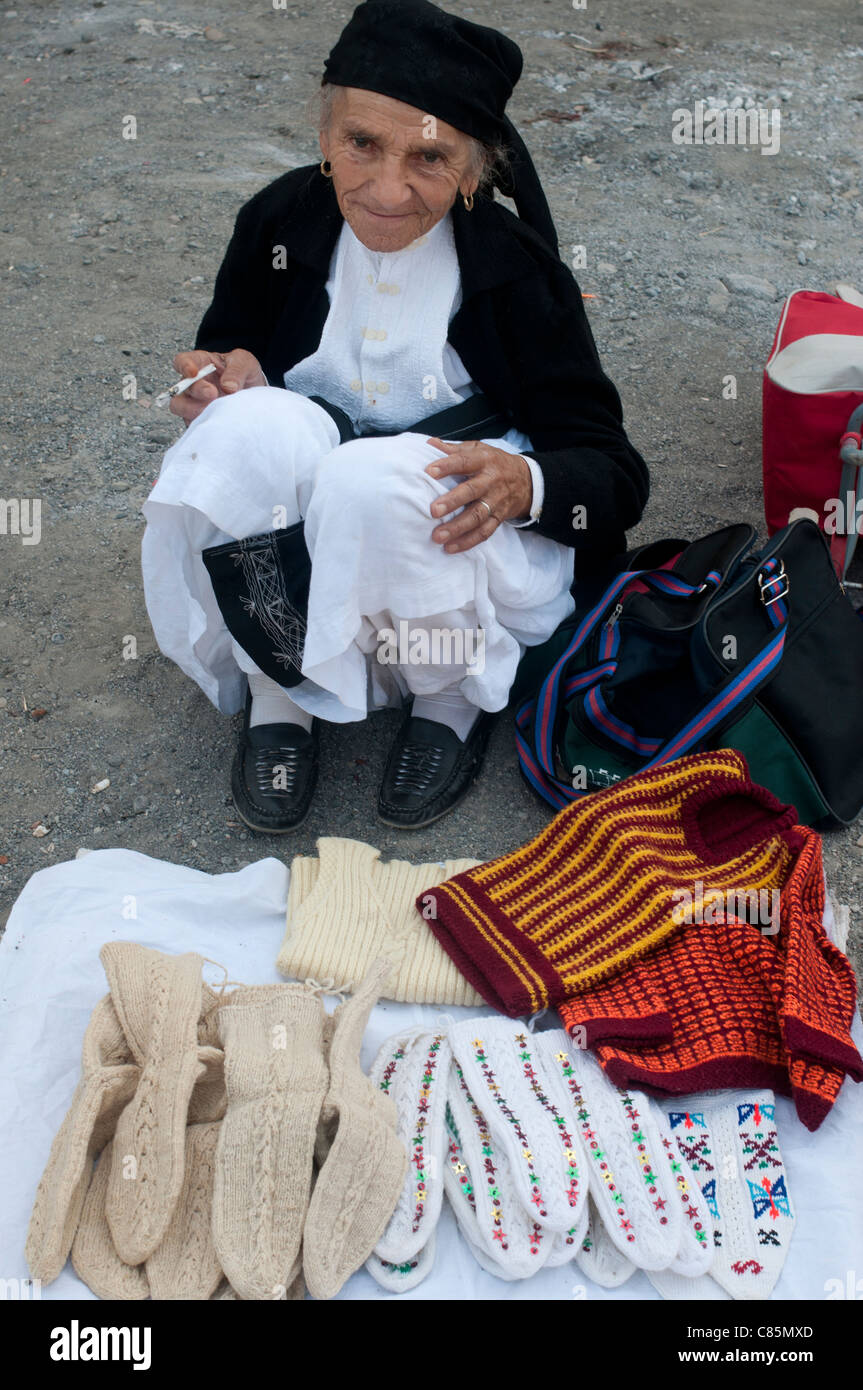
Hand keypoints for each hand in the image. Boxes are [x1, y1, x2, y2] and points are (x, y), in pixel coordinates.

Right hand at [168, 348, 266, 421]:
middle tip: (213, 394)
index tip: (193, 372)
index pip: (182, 361)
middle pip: (180, 387)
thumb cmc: (246, 374)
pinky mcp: (199, 419)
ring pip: (180, 407)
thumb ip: (237, 370)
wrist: (255, 398)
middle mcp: (193, 383)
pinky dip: (204, 423)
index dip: (184, 366)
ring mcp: (194, 402)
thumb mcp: (245, 363)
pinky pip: (194, 423)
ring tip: (214, 410)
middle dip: (196, 390)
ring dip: (194, 409)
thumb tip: (228, 386)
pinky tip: (218, 421)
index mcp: (201, 363)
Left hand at [425, 438, 532, 552]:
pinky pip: (484, 532)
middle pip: (472, 492)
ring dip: (457, 527)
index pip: (465, 461)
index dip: (447, 466)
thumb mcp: (478, 449)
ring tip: (438, 536)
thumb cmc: (494, 463)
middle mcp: (491, 481)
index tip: (429, 471)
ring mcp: (496, 502)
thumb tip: (430, 444)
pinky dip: (468, 542)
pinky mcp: (498, 518)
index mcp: (484, 460)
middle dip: (452, 502)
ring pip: (477, 516)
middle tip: (433, 511)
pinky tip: (451, 548)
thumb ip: (454, 449)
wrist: (526, 480)